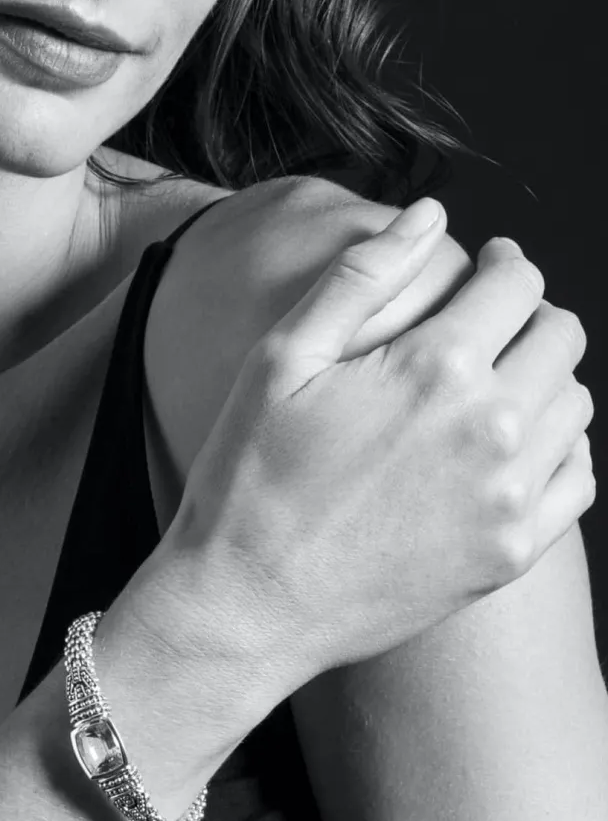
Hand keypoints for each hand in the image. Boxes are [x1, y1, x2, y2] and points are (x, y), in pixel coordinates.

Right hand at [152, 199, 594, 687]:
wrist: (245, 606)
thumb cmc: (246, 484)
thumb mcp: (278, 363)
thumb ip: (358, 278)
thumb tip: (429, 214)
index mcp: (434, 368)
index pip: (516, 282)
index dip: (502, 263)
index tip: (485, 267)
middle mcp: (490, 427)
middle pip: (559, 337)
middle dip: (528, 317)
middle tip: (489, 327)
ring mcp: (507, 497)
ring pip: (572, 405)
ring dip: (542, 383)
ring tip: (491, 391)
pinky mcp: (509, 554)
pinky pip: (577, 479)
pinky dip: (557, 452)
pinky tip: (508, 453)